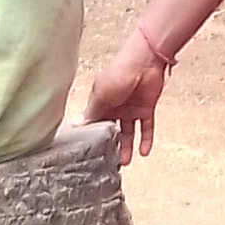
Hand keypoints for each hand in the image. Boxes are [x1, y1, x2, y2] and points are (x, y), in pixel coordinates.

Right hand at [80, 41, 166, 164]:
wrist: (146, 62)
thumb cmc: (119, 73)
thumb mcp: (101, 95)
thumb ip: (92, 112)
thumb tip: (77, 125)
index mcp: (100, 101)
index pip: (94, 122)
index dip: (93, 136)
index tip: (90, 152)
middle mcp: (115, 107)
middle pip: (111, 130)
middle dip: (110, 145)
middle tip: (108, 162)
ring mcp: (131, 108)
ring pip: (128, 132)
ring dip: (127, 146)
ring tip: (124, 162)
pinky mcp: (146, 109)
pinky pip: (146, 128)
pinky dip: (146, 140)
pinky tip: (144, 152)